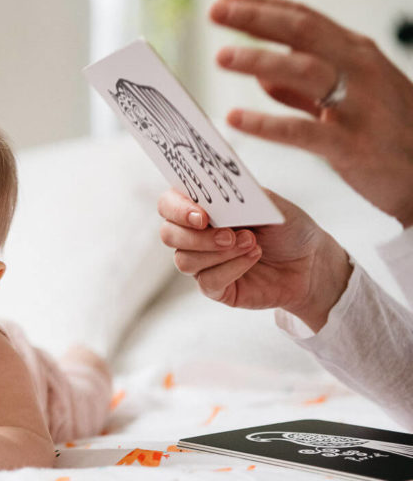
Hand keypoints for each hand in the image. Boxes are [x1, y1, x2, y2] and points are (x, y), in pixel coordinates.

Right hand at [158, 188, 352, 330]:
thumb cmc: (287, 228)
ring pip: (184, 260)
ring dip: (218, 252)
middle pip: (169, 235)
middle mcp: (195, 235)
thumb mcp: (269, 204)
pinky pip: (207, 281)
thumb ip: (242, 196)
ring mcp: (202, 262)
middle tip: (231, 235)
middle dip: (197, 237)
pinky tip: (254, 259)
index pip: (168, 204)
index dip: (177, 209)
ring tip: (252, 244)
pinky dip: (231, 269)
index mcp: (201, 207)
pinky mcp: (214, 287)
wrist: (311, 262)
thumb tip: (219, 192)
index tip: (202, 216)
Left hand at [210, 0, 412, 226]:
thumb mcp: (350, 98)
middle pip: (302, 31)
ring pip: (304, 70)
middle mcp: (359, 70)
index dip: (264, 6)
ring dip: (260, 59)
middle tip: (215, 10)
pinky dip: (267, 123)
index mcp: (356, 54)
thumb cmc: (388, 134)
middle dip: (257, 18)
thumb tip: (262, 75)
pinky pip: (303, 130)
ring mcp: (357, 105)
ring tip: (220, 56)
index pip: (305, 18)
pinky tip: (235, 119)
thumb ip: (302, 89)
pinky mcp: (351, 144)